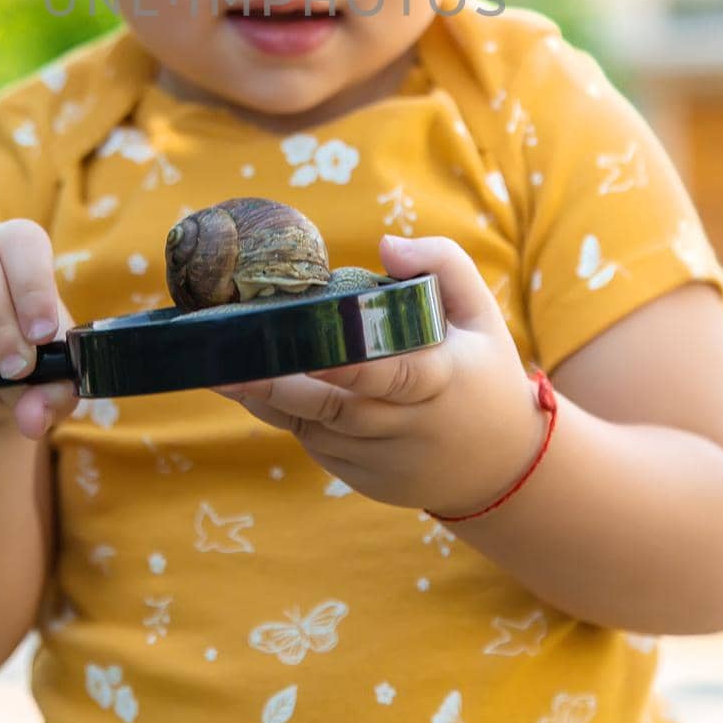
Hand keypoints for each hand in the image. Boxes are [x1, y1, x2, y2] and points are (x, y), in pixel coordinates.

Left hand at [212, 233, 545, 516]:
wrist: (501, 467)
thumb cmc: (482, 371)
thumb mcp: (480, 311)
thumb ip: (442, 264)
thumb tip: (384, 244)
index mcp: (441, 379)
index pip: (393, 373)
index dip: (348, 366)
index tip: (304, 349)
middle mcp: (409, 425)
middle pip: (335, 408)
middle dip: (277, 385)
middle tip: (224, 361)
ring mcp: (384, 459)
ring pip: (315, 429)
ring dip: (269, 400)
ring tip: (220, 368)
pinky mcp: (363, 479)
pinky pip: (315, 445)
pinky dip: (288, 418)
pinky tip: (257, 387)